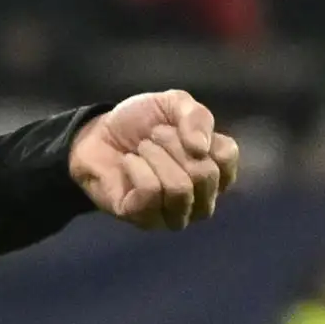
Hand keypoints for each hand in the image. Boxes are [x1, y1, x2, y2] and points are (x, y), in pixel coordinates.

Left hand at [69, 90, 240, 229]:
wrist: (97, 134)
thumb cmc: (140, 123)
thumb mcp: (173, 104)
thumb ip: (197, 116)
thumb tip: (201, 148)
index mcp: (214, 172)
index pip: (227, 158)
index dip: (201, 135)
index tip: (177, 126)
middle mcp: (200, 200)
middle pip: (205, 175)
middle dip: (173, 144)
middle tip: (153, 135)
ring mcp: (174, 214)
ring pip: (180, 189)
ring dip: (155, 157)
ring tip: (141, 149)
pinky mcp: (144, 219)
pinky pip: (151, 193)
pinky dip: (137, 168)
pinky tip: (128, 163)